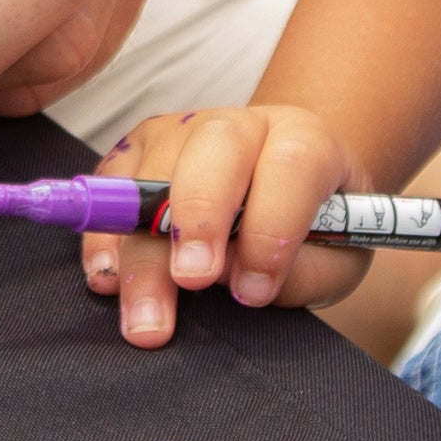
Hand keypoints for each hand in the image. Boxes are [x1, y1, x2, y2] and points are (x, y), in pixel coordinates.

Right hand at [78, 103, 369, 346]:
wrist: (291, 196)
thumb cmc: (320, 231)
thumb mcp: (337, 260)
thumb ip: (298, 272)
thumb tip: (230, 279)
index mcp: (307, 140)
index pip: (291, 166)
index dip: (270, 227)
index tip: (255, 290)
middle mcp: (242, 125)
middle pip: (214, 151)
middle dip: (198, 220)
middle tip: (192, 282)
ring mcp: (183, 130)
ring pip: (154, 171)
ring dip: (141, 247)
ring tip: (142, 314)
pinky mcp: (139, 149)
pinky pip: (109, 183)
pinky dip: (104, 235)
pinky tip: (107, 279)